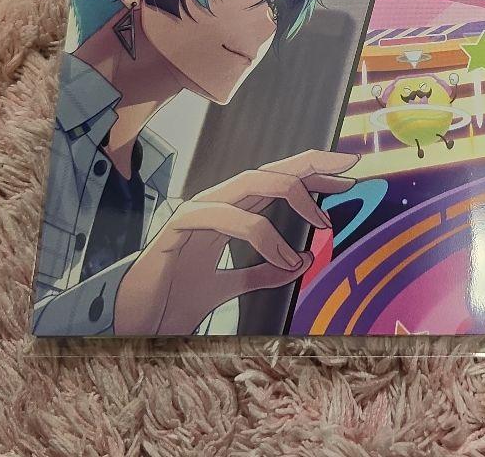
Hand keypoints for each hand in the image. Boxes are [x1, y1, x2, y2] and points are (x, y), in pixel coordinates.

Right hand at [114, 149, 357, 334]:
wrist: (134, 318)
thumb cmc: (177, 295)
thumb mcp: (232, 286)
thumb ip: (264, 273)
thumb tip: (303, 262)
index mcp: (232, 210)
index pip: (278, 180)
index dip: (313, 172)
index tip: (349, 174)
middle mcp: (218, 202)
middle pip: (272, 170)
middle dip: (312, 166)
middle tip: (349, 171)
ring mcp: (198, 208)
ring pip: (252, 182)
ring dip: (294, 200)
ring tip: (323, 225)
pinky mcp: (181, 226)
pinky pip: (229, 218)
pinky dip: (263, 237)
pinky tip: (285, 259)